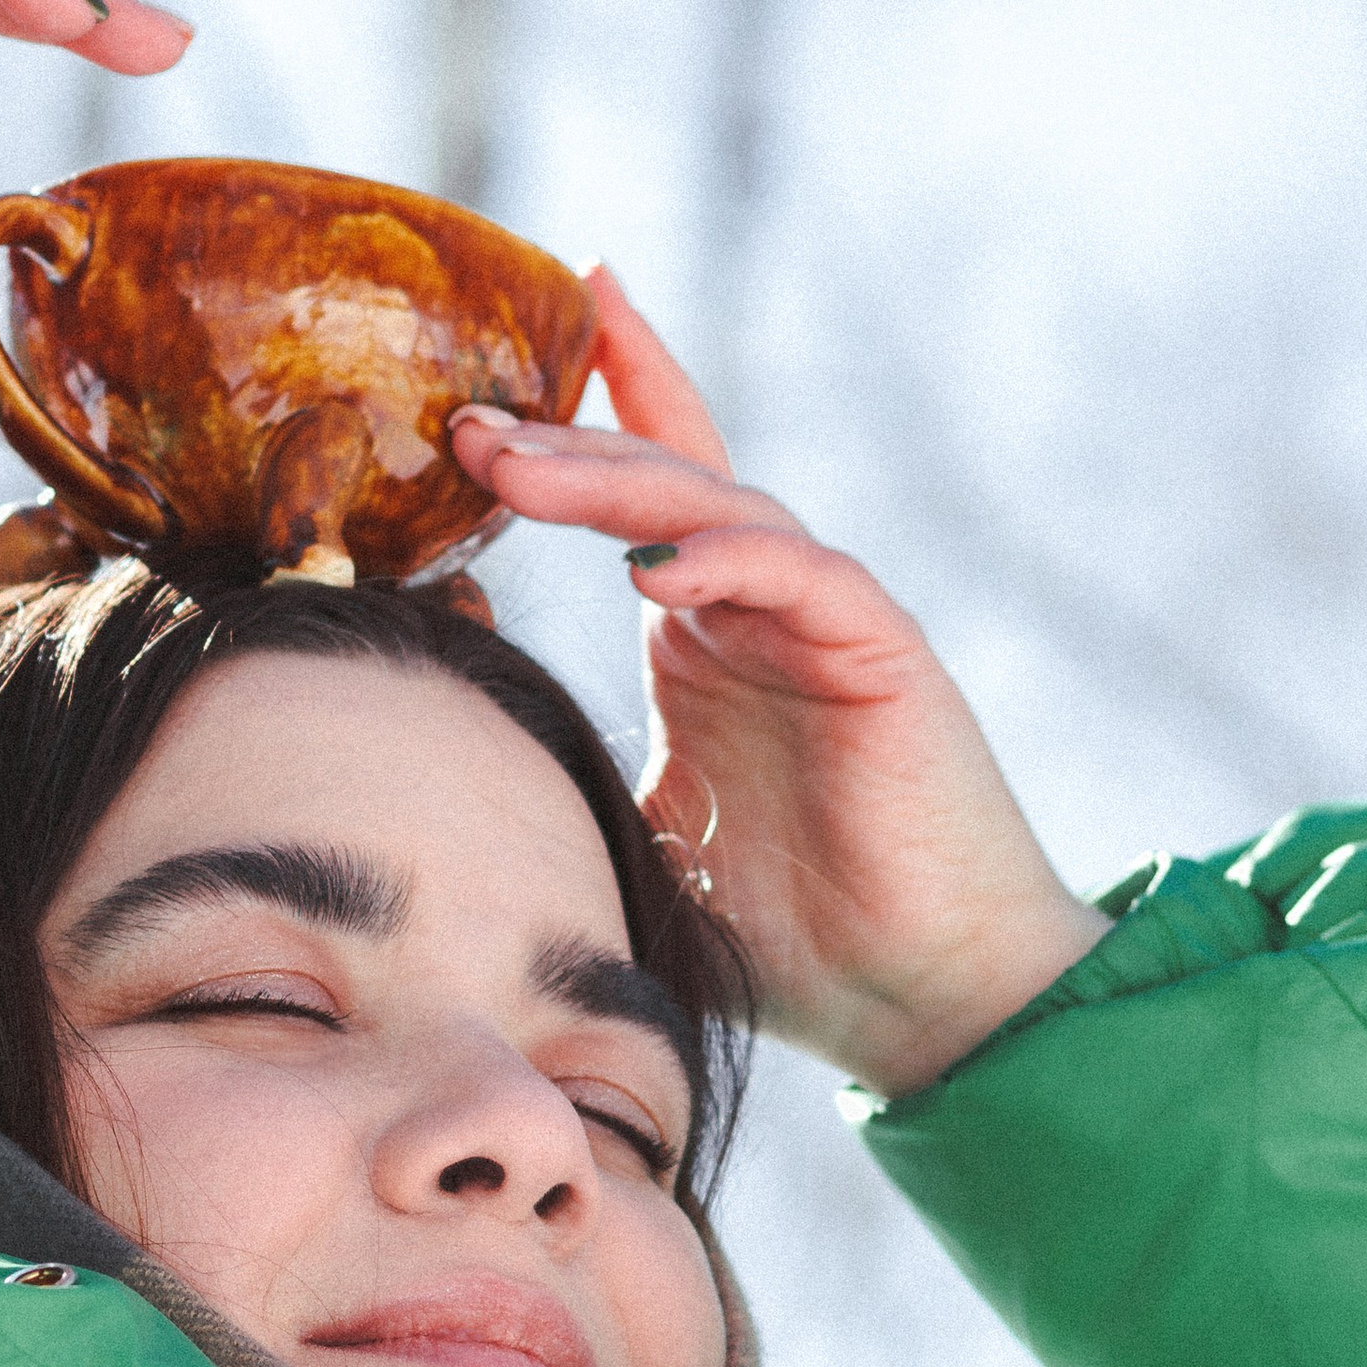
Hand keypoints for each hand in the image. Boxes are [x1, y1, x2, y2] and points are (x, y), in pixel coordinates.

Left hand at [451, 272, 1106, 1099]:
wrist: (922, 992)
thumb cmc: (787, 928)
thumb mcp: (635, 835)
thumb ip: (565, 770)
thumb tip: (444, 742)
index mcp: (700, 633)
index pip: (645, 487)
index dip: (585, 412)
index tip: (488, 374)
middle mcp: (757, 607)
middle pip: (659, 477)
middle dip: (560, 444)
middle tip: (467, 425)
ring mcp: (820, 620)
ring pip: (717, 504)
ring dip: (616, 481)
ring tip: (519, 471)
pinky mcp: (881, 652)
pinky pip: (803, 574)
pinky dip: (729, 556)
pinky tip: (651, 567)